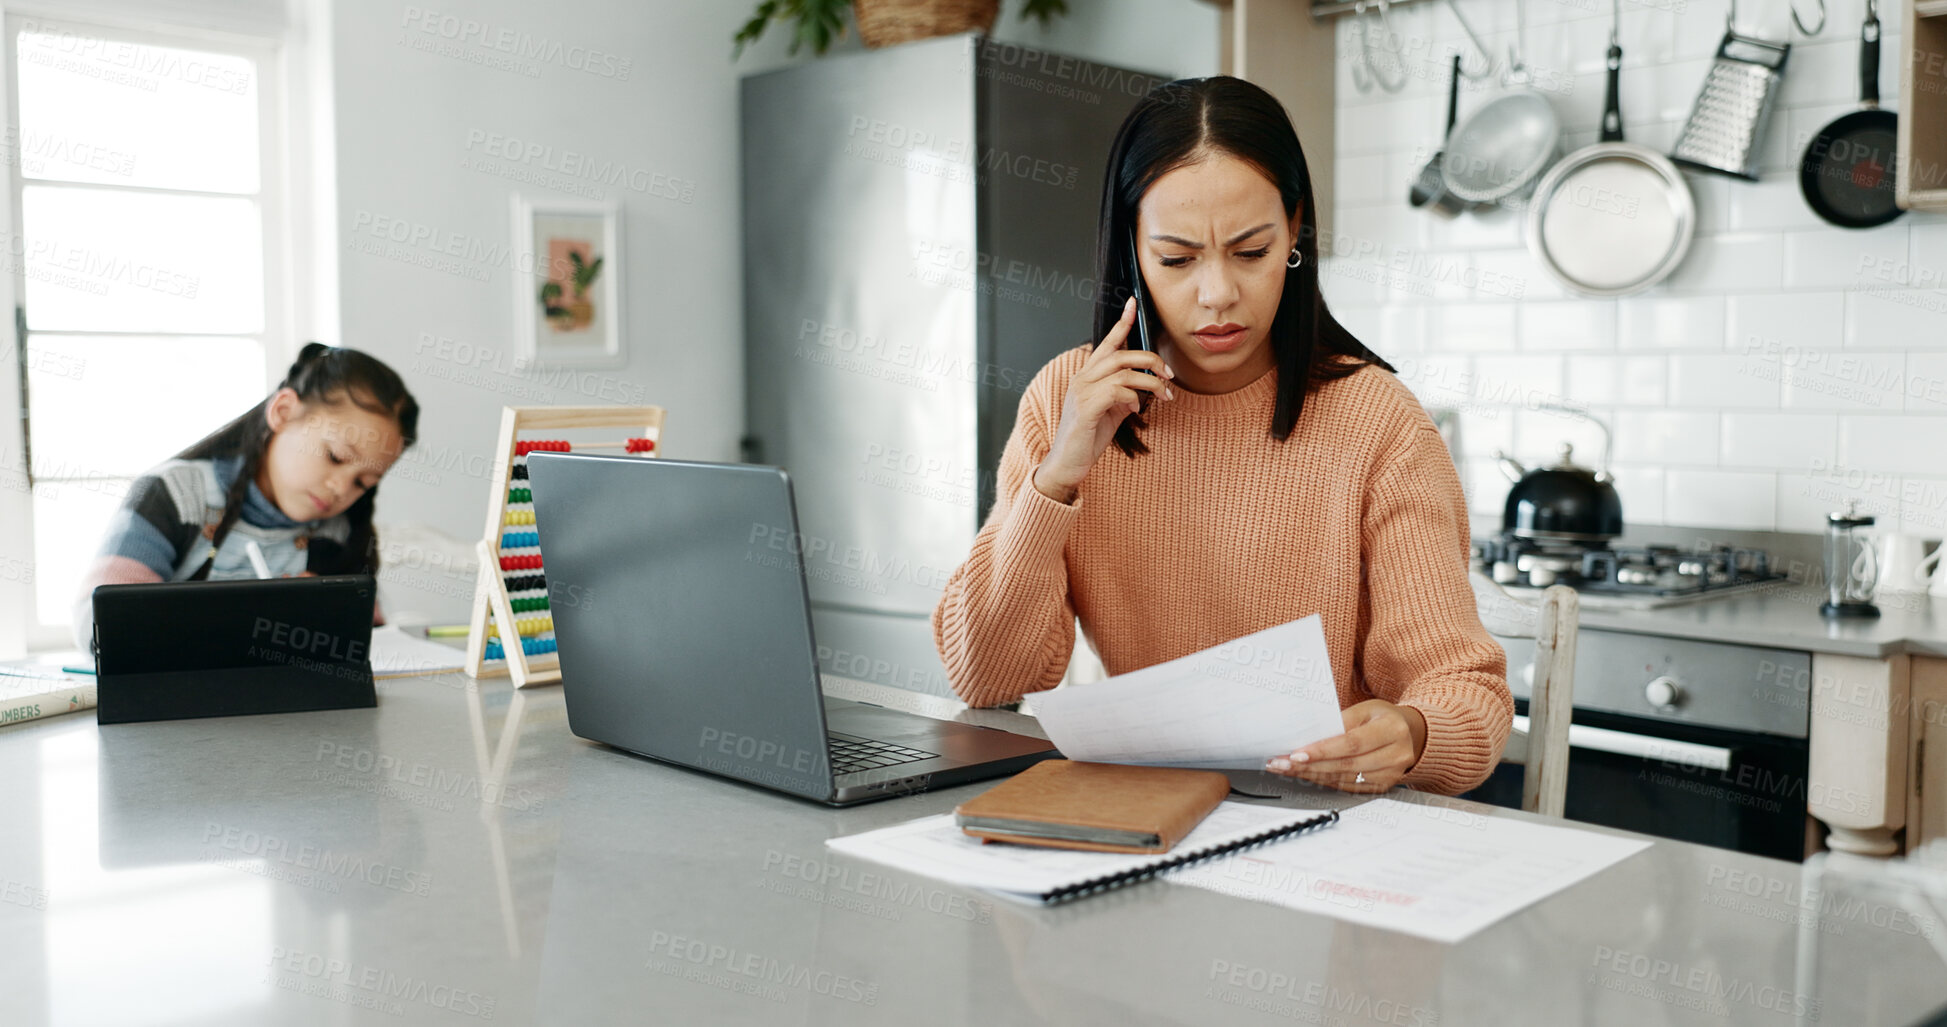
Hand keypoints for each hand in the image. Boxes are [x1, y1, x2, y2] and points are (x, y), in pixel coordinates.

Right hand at [1032, 296, 1173, 503]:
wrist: (1068, 463)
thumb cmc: (1088, 438)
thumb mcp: (1111, 412)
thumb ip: (1124, 395)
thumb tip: (1142, 390)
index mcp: (1087, 376)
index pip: (1106, 343)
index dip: (1121, 322)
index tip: (1134, 304)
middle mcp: (1082, 379)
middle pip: (1120, 354)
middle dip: (1151, 360)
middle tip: (1169, 375)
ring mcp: (1081, 392)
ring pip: (1123, 372)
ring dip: (1150, 382)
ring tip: (1163, 395)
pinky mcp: (1086, 409)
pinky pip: (1117, 392)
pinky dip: (1133, 398)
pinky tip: (1136, 408)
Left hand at [1263, 700, 1427, 792]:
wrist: (1410, 733)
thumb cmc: (1383, 718)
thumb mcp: (1365, 709)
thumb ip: (1340, 723)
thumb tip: (1309, 736)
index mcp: (1392, 729)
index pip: (1352, 743)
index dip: (1323, 750)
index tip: (1297, 754)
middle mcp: (1396, 755)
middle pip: (1346, 764)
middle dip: (1309, 765)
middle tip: (1281, 763)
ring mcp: (1391, 774)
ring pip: (1344, 779)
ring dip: (1311, 775)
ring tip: (1286, 769)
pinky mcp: (1382, 786)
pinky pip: (1348, 786)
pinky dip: (1324, 781)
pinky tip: (1306, 775)